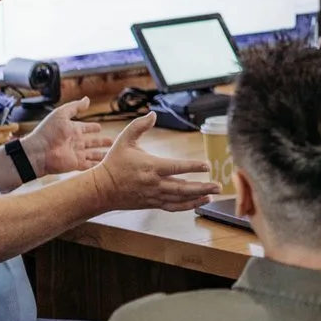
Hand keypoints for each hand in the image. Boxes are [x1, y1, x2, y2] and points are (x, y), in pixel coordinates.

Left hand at [22, 97, 111, 175]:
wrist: (39, 152)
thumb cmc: (47, 132)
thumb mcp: (61, 114)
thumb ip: (75, 107)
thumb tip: (87, 99)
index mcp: (72, 130)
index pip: (85, 128)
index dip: (92, 127)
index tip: (99, 127)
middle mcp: (75, 142)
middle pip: (91, 142)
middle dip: (101, 142)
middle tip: (111, 141)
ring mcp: (76, 154)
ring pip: (93, 154)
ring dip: (101, 154)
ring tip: (111, 154)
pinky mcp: (76, 164)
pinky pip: (89, 165)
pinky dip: (97, 165)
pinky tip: (105, 165)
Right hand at [90, 113, 218, 211]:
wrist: (101, 190)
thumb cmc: (114, 163)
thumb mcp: (123, 140)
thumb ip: (139, 126)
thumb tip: (153, 114)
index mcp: (150, 167)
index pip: (175, 167)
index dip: (192, 166)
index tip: (207, 165)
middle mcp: (154, 183)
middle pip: (182, 187)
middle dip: (202, 187)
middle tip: (219, 185)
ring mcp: (154, 195)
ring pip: (180, 198)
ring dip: (198, 196)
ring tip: (214, 193)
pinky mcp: (153, 204)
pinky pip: (173, 207)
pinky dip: (188, 205)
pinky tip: (200, 201)